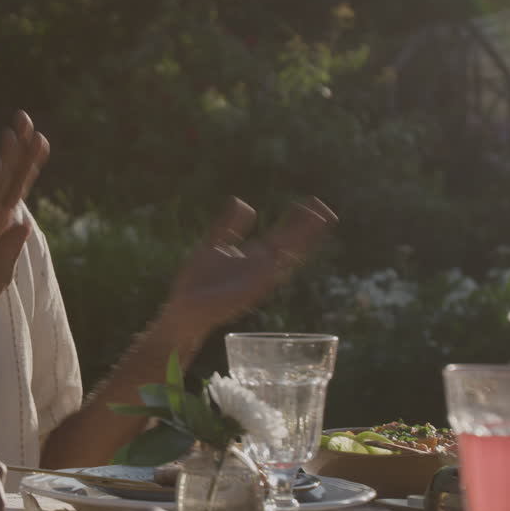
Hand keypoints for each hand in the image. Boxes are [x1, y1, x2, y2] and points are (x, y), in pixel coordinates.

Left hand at [162, 196, 335, 334]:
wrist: (183, 308)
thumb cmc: (198, 280)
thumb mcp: (213, 244)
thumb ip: (229, 225)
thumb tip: (243, 202)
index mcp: (254, 255)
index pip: (283, 233)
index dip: (298, 218)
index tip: (314, 202)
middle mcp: (260, 267)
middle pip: (291, 244)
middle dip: (308, 229)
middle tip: (326, 211)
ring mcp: (257, 280)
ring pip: (285, 258)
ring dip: (301, 244)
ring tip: (317, 227)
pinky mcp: (248, 292)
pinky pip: (269, 278)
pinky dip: (279, 267)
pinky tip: (289, 254)